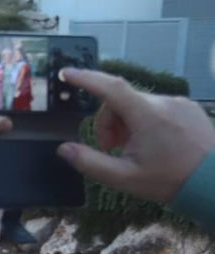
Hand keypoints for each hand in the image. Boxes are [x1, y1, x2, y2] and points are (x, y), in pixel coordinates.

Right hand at [56, 69, 214, 203]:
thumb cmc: (169, 180)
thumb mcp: (124, 178)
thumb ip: (90, 162)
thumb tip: (63, 149)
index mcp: (146, 115)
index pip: (110, 87)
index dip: (86, 78)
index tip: (66, 73)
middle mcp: (163, 102)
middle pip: (120, 101)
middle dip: (108, 121)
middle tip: (109, 148)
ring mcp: (179, 103)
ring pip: (138, 104)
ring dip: (126, 122)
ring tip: (132, 148)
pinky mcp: (190, 108)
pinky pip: (157, 107)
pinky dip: (145, 120)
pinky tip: (152, 143)